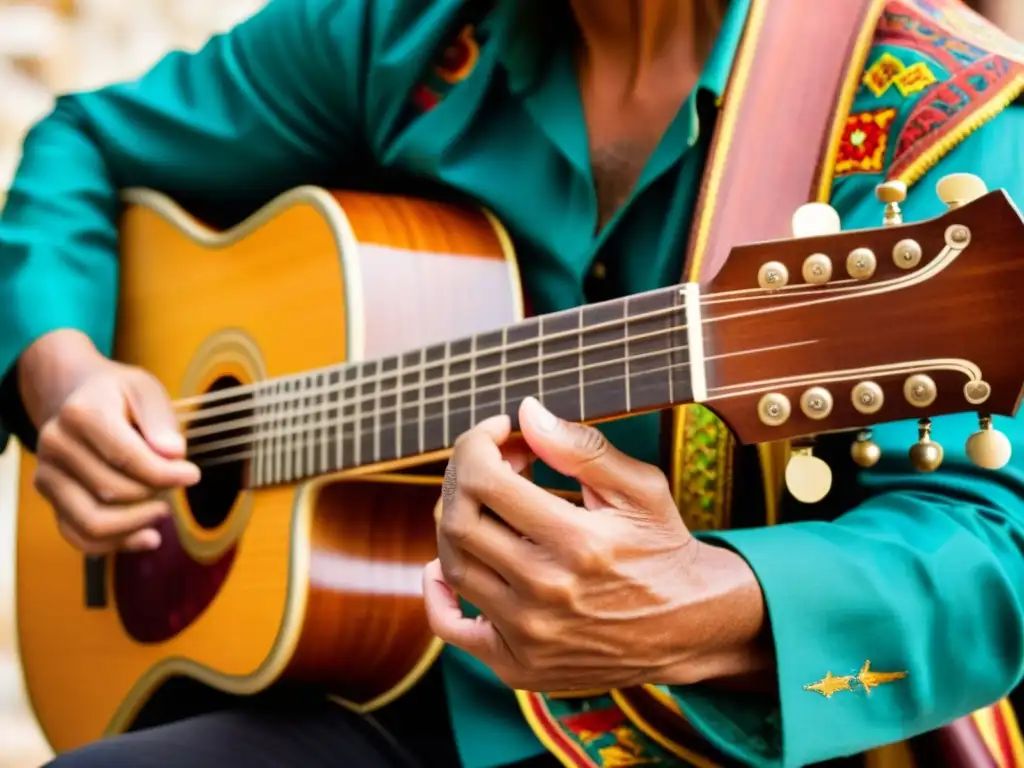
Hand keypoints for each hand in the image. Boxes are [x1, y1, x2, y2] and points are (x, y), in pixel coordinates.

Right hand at [24, 340, 198, 553]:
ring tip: (163, 511)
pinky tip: (148, 536)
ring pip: (93, 522)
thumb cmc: (120, 397)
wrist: (80, 399)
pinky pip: (79, 537)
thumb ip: (161, 420)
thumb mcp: (146, 391)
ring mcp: (48, 476)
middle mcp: (55, 445)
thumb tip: (172, 453)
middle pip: (113, 491)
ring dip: (137, 523)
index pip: (126, 457)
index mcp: (80, 414)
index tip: (192, 475)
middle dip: (154, 493)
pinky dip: (117, 544)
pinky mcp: (50, 500)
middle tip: (175, 483)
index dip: (164, 473)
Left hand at [424, 397, 766, 691]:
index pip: (485, 480)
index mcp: (578, 543)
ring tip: (485, 502)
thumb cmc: (662, 549)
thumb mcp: (640, 488)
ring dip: (455, 519)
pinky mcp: (519, 665)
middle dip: (462, 475)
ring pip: (452, 563)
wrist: (690, 626)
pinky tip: (448, 564)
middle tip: (490, 462)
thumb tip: (527, 413)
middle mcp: (546, 593)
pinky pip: (451, 628)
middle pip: (458, 520)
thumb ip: (582, 448)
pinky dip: (438, 590)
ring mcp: (528, 635)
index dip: (478, 444)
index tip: (498, 431)